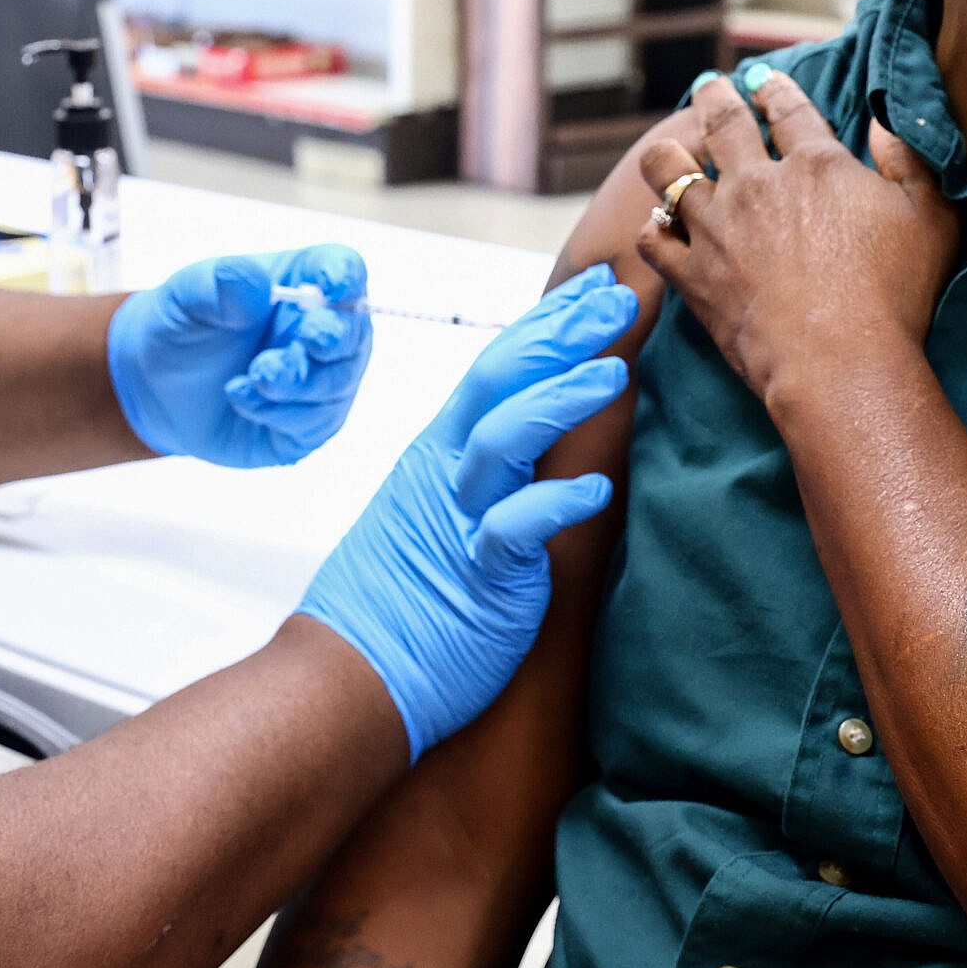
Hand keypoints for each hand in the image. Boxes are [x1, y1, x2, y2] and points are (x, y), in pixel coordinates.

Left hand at [106, 246, 373, 467]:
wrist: (155, 386)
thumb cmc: (182, 326)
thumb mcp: (184, 296)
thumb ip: (218, 285)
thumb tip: (256, 284)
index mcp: (302, 280)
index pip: (343, 269)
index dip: (346, 277)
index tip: (334, 288)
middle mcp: (321, 328)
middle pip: (353, 330)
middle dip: (332, 337)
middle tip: (306, 340)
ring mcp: (319, 379)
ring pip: (337, 382)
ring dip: (299, 381)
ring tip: (254, 375)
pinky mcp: (306, 424)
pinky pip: (314, 422)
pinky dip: (279, 412)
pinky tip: (241, 397)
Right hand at [295, 264, 636, 759]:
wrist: (348, 679)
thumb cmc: (399, 604)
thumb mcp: (438, 516)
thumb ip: (483, 476)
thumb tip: (534, 447)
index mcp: (441, 454)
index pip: (497, 368)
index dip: (546, 323)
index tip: (593, 288)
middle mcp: (446, 473)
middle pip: (500, 380)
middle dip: (561, 334)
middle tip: (618, 297)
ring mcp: (457, 519)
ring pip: (504, 438)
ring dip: (560, 400)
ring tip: (614, 372)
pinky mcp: (476, 576)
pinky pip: (514, 530)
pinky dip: (555, 506)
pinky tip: (597, 492)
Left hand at [636, 67, 957, 410]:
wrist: (840, 363)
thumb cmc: (895, 295)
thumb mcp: (930, 218)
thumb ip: (911, 162)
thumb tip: (884, 121)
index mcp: (816, 164)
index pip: (787, 109)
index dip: (773, 89)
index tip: (762, 80)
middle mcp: (757, 185)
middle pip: (723, 122)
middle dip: (714, 97)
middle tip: (710, 87)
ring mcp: (717, 227)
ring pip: (668, 171)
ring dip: (667, 154)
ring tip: (667, 149)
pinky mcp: (692, 274)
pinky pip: (653, 238)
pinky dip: (653, 228)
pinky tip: (659, 227)